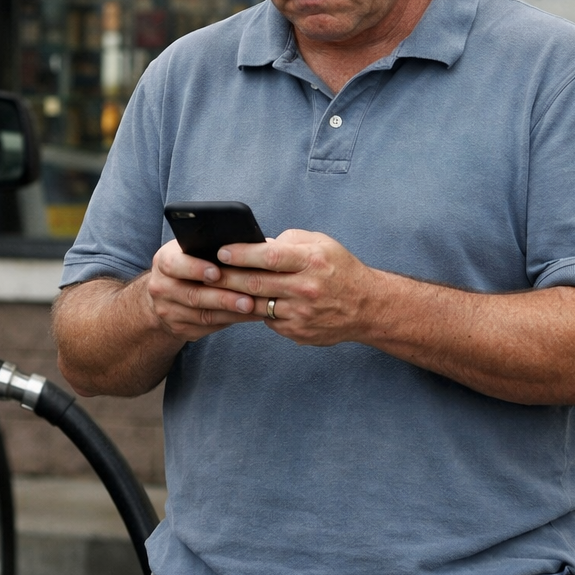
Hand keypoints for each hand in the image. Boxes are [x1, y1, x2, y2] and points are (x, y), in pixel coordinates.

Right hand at [142, 238, 264, 341]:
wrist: (164, 296)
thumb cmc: (187, 265)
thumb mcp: (188, 251)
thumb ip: (209, 248)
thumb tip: (248, 244)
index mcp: (164, 262)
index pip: (175, 265)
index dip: (195, 269)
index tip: (217, 273)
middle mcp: (162, 288)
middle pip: (193, 295)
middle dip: (223, 298)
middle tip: (248, 300)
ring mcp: (169, 312)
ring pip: (203, 315)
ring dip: (232, 313)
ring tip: (254, 309)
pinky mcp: (180, 329)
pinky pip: (209, 327)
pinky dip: (232, 321)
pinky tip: (250, 316)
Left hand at [215, 229, 381, 346]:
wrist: (367, 307)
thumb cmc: (341, 270)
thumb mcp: (322, 244)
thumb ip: (289, 241)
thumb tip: (256, 244)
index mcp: (311, 261)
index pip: (269, 256)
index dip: (241, 254)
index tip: (221, 251)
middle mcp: (306, 288)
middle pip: (256, 283)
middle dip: (226, 277)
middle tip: (206, 271)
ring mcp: (302, 314)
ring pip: (257, 305)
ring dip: (234, 298)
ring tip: (216, 289)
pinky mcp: (299, 333)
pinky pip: (268, 321)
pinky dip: (256, 312)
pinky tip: (245, 304)